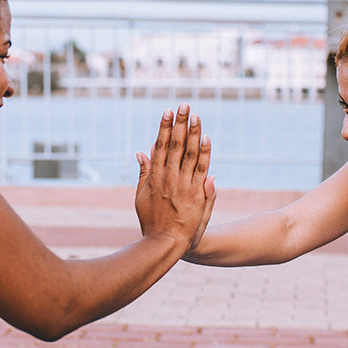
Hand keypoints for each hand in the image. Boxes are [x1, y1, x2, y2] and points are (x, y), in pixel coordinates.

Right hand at [135, 104, 216, 250]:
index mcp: (155, 177)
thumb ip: (144, 173)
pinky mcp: (196, 194)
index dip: (166, 128)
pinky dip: (204, 154)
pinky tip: (206, 138)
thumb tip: (142, 151)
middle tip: (184, 105)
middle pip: (176, 145)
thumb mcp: (141, 196)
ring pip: (190, 154)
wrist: (166, 242)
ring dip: (193, 133)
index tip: (168, 112)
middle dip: (180, 123)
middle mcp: (169, 178)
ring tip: (196, 115)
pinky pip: (201, 169)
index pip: (161, 146)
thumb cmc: (152, 221)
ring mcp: (183, 185)